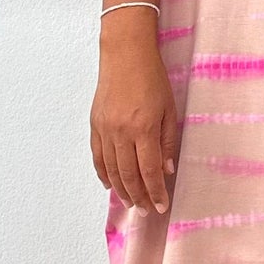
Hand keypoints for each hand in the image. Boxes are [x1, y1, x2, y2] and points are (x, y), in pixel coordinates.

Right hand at [90, 18, 179, 211]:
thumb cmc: (152, 77)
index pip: (150, 171)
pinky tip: (110, 184)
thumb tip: (166, 170)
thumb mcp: (169, 109)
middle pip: (128, 175)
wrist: (125, 54)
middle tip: (144, 210)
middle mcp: (121, 133)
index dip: (155, 192)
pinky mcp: (95, 124)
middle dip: (138, 196)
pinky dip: (103, 173)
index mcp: (143, 129)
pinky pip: (97, 156)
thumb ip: (167, 141)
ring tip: (130, 203)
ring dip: (121, 190)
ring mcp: (105, 129)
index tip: (160, 206)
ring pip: (111, 169)